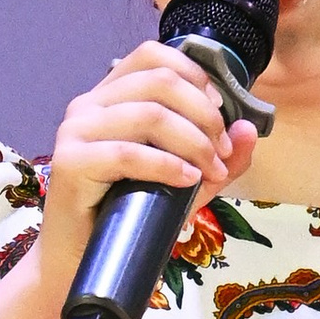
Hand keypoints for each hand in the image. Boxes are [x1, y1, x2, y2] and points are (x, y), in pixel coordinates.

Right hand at [27, 44, 258, 309]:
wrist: (76, 263)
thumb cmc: (124, 219)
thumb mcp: (182, 182)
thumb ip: (216, 157)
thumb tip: (249, 131)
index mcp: (109, 97)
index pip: (153, 56)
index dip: (196, 77)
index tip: (221, 113)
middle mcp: (88, 105)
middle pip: (160, 81)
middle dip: (204, 116)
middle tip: (221, 153)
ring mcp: (75, 131)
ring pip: (149, 114)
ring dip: (193, 142)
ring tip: (210, 172)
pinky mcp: (70, 163)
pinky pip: (128, 153)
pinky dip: (166, 165)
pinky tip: (187, 180)